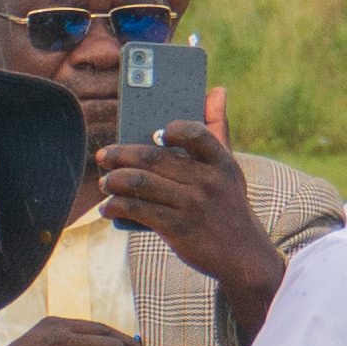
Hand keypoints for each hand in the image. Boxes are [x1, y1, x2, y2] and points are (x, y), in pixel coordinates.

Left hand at [94, 111, 277, 295]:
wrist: (243, 255)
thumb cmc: (229, 206)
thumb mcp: (230, 169)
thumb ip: (219, 129)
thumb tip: (217, 90)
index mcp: (222, 162)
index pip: (197, 134)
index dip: (173, 130)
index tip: (155, 133)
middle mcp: (208, 182)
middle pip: (154, 158)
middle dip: (121, 154)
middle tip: (103, 155)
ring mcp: (193, 206)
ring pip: (141, 183)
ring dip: (114, 181)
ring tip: (104, 182)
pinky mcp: (178, 228)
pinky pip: (138, 210)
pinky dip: (117, 207)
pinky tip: (108, 208)